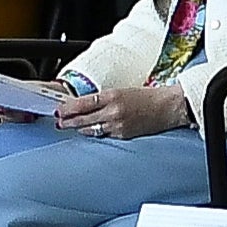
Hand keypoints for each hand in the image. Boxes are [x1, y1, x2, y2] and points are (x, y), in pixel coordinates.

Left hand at [60, 78, 187, 137]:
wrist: (168, 107)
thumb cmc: (148, 96)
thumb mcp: (122, 91)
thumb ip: (104, 99)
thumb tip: (85, 105)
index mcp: (112, 96)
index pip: (83, 103)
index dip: (68, 108)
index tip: (59, 110)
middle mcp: (113, 111)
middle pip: (83, 119)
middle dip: (68, 122)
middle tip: (59, 122)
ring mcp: (118, 125)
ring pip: (91, 129)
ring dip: (79, 128)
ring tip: (70, 127)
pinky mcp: (123, 135)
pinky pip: (103, 135)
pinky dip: (95, 133)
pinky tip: (89, 132)